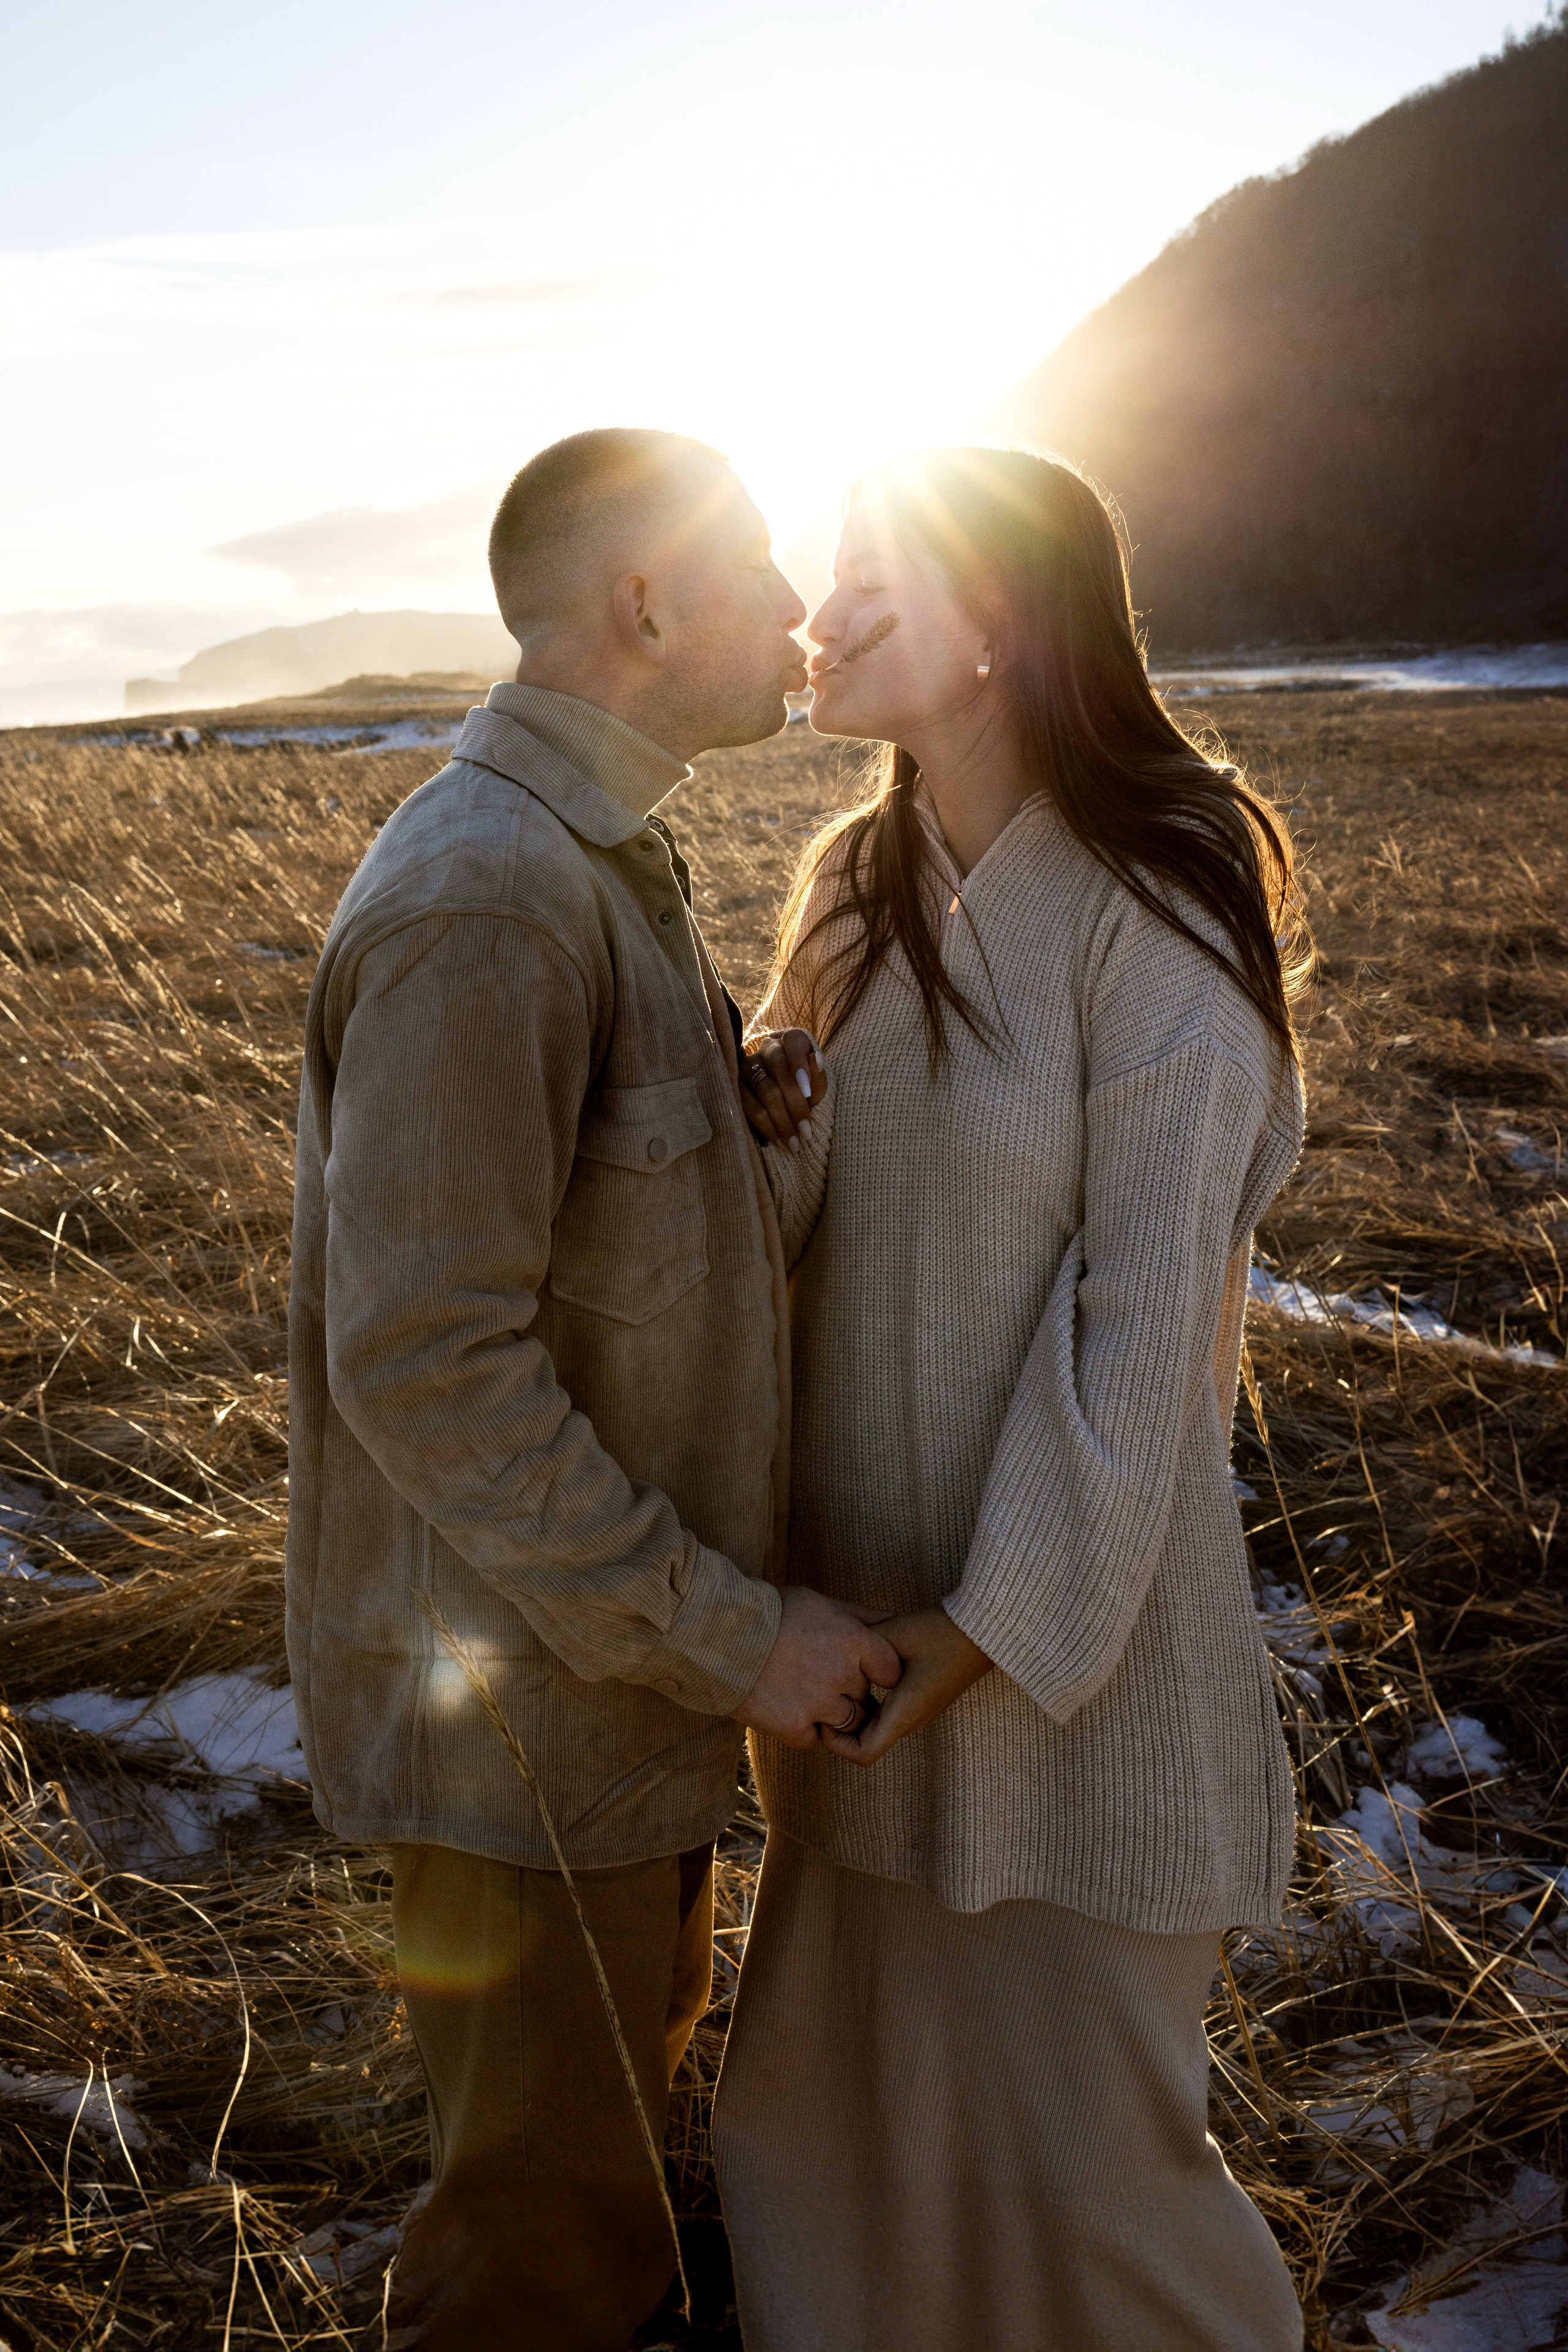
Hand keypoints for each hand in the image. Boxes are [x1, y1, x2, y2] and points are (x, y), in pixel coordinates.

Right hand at [731, 1585, 901, 1749]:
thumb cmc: (772, 1613)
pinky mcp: (793, 1729)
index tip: (866, 1669)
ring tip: (806, 1692)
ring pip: (848, 1723)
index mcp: (854, 1642)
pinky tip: (786, 1704)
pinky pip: (814, 1738)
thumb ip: (862, 1617)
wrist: (718, 1636)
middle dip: (850, 1689)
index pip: (891, 1671)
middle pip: (865, 1697)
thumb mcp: (822, 1603)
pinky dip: (804, 1727)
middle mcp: (841, 1677)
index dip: (880, 1672)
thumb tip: (895, 1623)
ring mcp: (818, 1706)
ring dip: (834, 1713)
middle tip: (821, 1674)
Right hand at [740, 1028, 822, 1151]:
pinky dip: (766, 1126)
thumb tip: (815, 1060)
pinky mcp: (736, 1084)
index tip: (808, 1093)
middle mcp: (768, 1047)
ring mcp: (749, 1065)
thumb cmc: (807, 1088)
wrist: (789, 1101)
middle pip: (778, 1067)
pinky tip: (778, 1140)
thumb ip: (818, 1075)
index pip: (793, 1041)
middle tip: (806, 1132)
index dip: (800, 1064)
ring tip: (795, 1143)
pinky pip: (749, 1106)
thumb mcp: (818, 1084)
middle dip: (795, 1103)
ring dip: (782, 1120)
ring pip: (765, 1090)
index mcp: (791, 1040)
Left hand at [819, 1606, 992, 1767]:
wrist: (984, 1631)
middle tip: (824, 1697)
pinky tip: (860, 1676)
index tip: (824, 1716)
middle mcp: (912, 1719)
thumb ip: (861, 1649)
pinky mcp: (921, 1700)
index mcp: (905, 1712)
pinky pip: (887, 1715)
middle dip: (841, 1728)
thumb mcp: (893, 1635)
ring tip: (838, 1685)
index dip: (836, 1744)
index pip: (863, 1754)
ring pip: (876, 1729)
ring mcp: (918, 1711)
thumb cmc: (941, 1633)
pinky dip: (869, 1705)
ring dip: (855, 1715)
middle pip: (866, 1744)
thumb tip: (832, 1653)